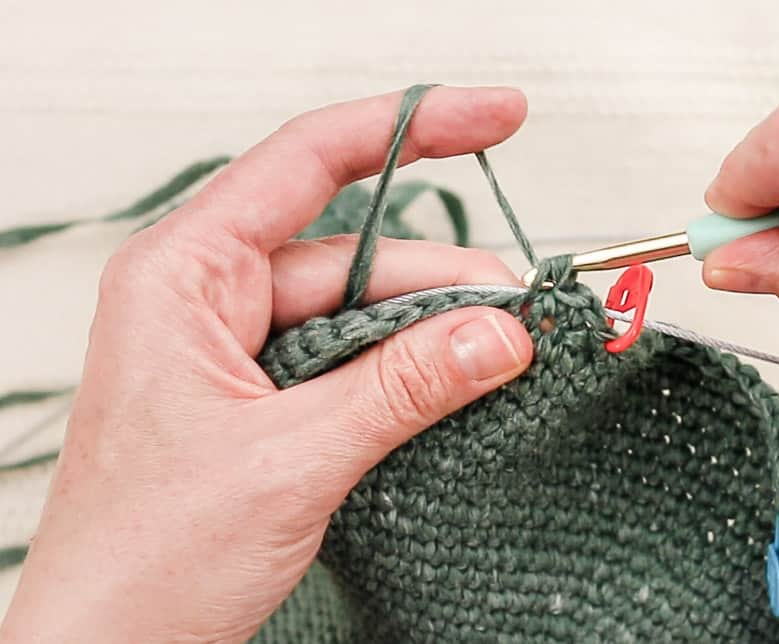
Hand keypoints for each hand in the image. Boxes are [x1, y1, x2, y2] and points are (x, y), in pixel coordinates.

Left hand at [0, 86, 533, 642]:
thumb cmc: (144, 564)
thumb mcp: (290, 462)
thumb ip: (402, 386)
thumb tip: (498, 332)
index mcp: (183, 276)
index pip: (311, 161)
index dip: (415, 128)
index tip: (498, 116)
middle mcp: (209, 298)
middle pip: (357, 251)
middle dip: (447, 278)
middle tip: (525, 315)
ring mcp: (238, 349)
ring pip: (363, 309)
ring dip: (434, 333)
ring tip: (504, 361)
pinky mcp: (264, 398)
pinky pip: (353, 359)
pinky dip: (409, 372)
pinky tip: (457, 389)